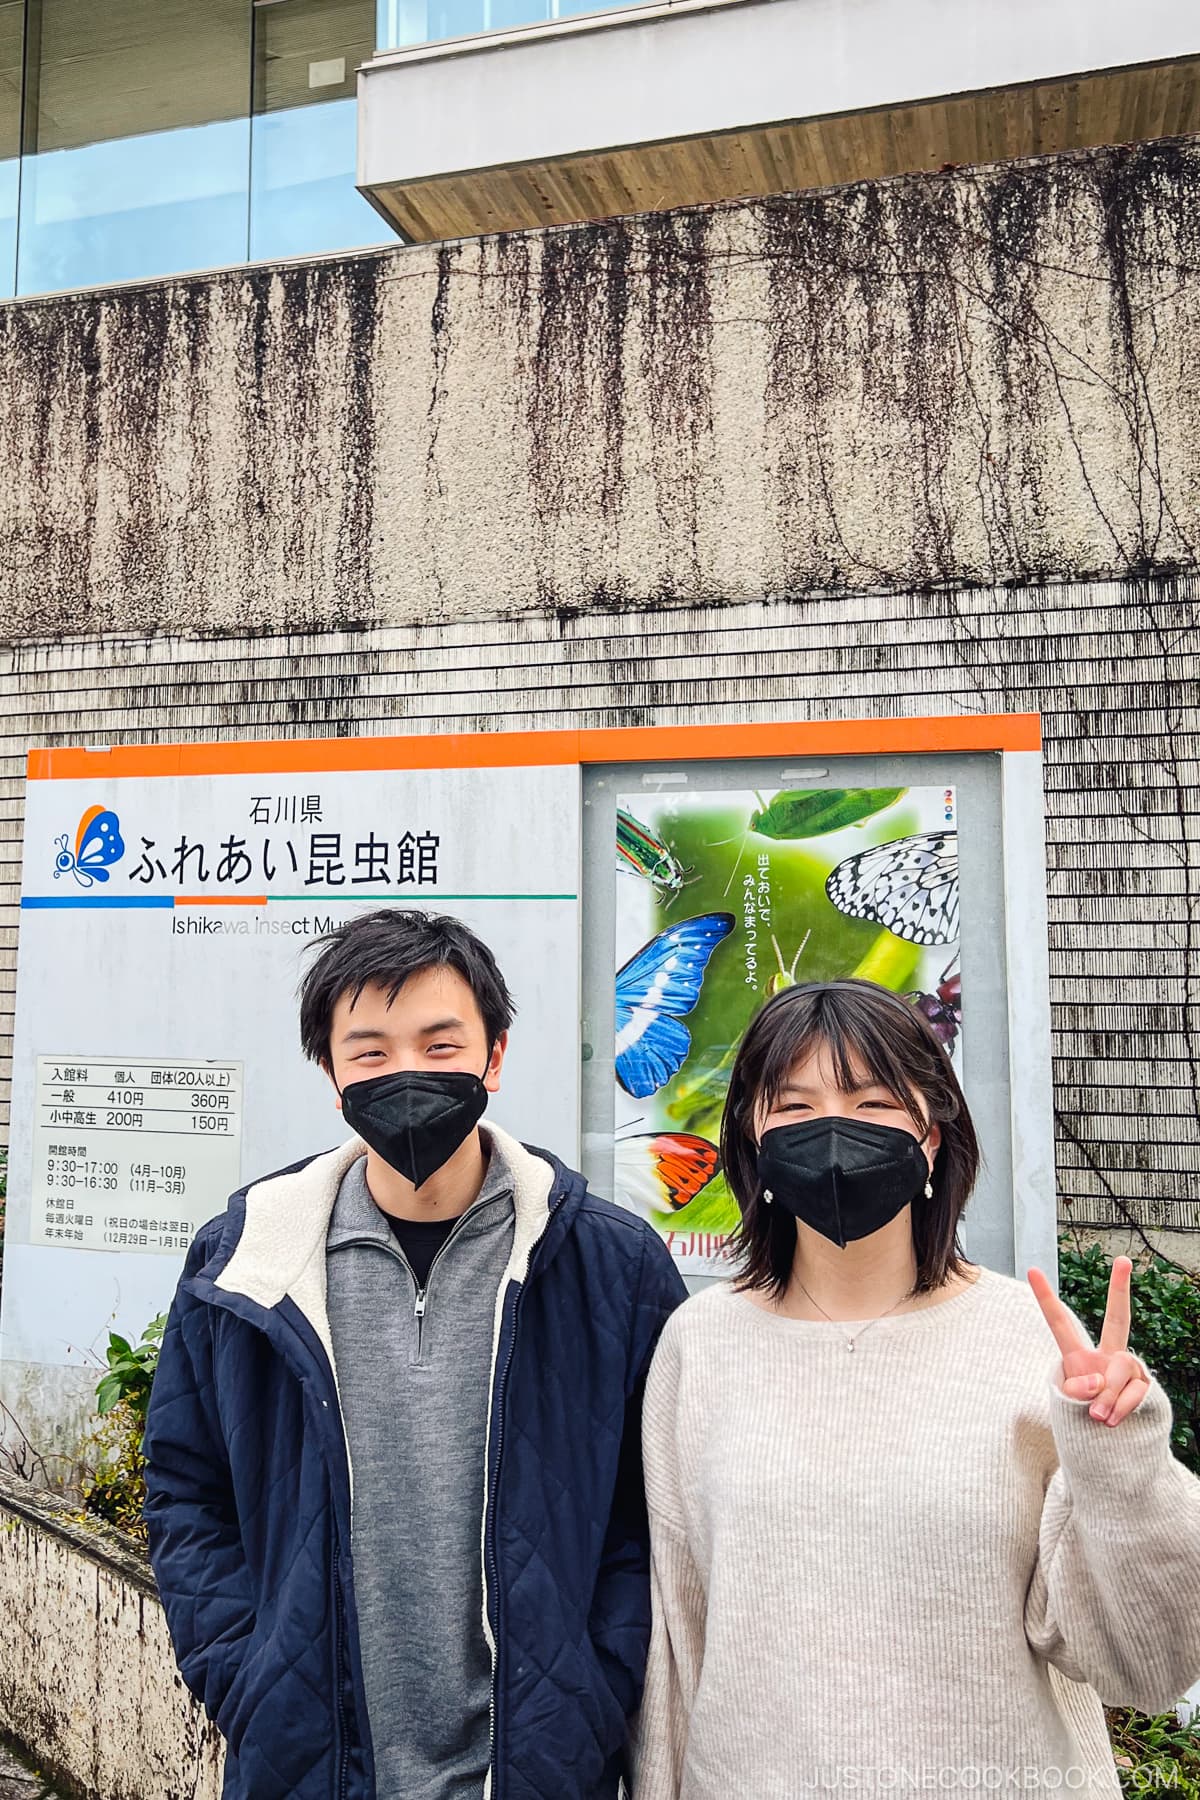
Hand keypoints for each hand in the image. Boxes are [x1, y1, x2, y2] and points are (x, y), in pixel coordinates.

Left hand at [1027, 1257, 1149, 1426]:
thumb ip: (1078, 1389)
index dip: (1045, 1297)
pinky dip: (1121, 1409)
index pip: (1060, 1322)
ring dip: (1108, 1396)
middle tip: (1124, 1260)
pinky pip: (1135, 1392)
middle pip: (1117, 1318)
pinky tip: (1113, 1422)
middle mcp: (1107, 1356)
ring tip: (1097, 1417)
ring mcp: (1129, 1370)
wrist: (1111, 1447)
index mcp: (1078, 1356)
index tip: (1031, 1269)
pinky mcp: (1146, 1386)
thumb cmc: (1083, 1420)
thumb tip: (1097, 1382)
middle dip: (1120, 1289)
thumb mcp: (1070, 1404)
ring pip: (1120, 1369)